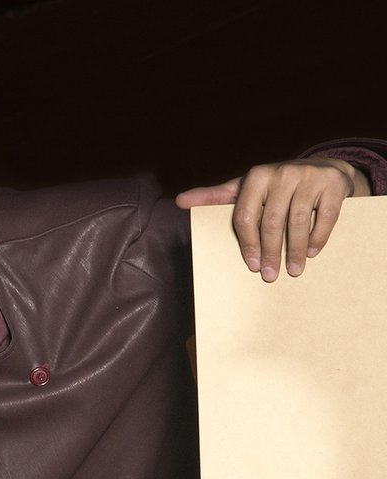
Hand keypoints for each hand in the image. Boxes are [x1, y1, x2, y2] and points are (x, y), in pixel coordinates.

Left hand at [175, 157, 369, 281]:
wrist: (324, 168)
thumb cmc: (275, 186)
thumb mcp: (245, 188)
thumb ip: (215, 196)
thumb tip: (180, 200)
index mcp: (255, 177)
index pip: (245, 217)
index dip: (247, 245)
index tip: (250, 266)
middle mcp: (281, 173)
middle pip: (271, 223)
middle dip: (270, 254)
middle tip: (270, 276)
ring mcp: (308, 177)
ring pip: (298, 222)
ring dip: (296, 252)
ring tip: (293, 271)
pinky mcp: (332, 184)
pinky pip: (325, 217)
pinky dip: (318, 239)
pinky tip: (313, 253)